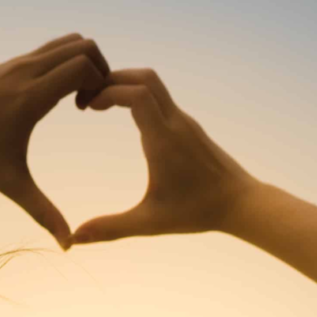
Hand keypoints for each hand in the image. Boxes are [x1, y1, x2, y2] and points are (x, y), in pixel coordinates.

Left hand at [0, 33, 109, 247]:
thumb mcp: (10, 184)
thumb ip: (42, 211)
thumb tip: (66, 246)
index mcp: (31, 96)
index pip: (83, 65)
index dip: (99, 83)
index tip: (89, 110)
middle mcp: (26, 71)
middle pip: (83, 45)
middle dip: (99, 68)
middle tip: (90, 101)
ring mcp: (17, 61)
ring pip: (67, 40)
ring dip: (82, 62)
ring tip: (75, 97)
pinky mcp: (10, 61)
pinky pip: (50, 48)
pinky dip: (63, 62)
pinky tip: (54, 96)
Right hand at [71, 69, 258, 242]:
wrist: (242, 203)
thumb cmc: (197, 212)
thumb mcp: (149, 223)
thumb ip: (111, 228)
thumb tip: (75, 238)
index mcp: (163, 140)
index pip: (136, 94)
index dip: (107, 92)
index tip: (87, 107)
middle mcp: (175, 123)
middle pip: (145, 77)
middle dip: (113, 79)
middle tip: (88, 97)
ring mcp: (184, 122)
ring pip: (153, 84)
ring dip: (125, 85)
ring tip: (100, 103)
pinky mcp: (188, 126)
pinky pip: (159, 98)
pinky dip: (137, 96)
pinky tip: (124, 114)